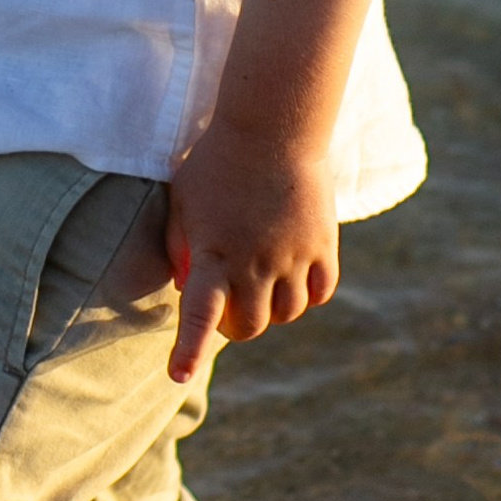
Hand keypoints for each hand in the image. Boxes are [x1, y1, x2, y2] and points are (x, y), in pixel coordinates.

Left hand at [164, 119, 338, 385]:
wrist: (273, 124)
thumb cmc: (217, 159)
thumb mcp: (184, 199)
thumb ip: (180, 243)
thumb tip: (182, 283)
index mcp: (214, 254)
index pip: (199, 315)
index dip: (189, 349)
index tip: (178, 375)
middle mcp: (255, 263)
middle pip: (250, 325)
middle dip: (236, 324)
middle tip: (230, 308)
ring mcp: (292, 257)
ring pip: (287, 313)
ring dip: (272, 309)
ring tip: (263, 285)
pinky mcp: (323, 245)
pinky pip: (320, 292)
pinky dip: (307, 295)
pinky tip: (295, 279)